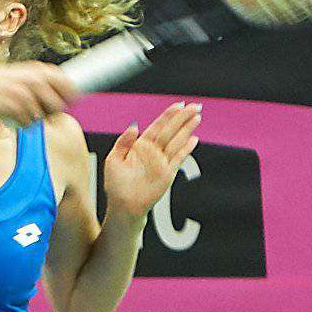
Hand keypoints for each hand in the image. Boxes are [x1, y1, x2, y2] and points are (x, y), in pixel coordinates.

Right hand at [0, 62, 76, 125]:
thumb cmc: (2, 81)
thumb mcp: (25, 74)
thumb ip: (44, 82)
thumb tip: (68, 96)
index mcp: (38, 70)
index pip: (66, 83)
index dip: (71, 94)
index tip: (71, 100)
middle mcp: (34, 81)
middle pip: (58, 105)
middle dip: (52, 111)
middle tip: (41, 108)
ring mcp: (25, 95)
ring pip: (42, 116)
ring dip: (34, 117)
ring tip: (22, 108)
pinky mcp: (15, 108)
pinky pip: (28, 122)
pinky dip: (22, 121)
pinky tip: (13, 112)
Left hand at [94, 101, 202, 218]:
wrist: (123, 206)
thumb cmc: (116, 185)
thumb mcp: (113, 160)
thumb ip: (123, 142)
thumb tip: (134, 125)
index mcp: (140, 146)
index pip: (157, 127)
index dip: (167, 116)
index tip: (178, 105)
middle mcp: (153, 152)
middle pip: (170, 131)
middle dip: (182, 118)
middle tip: (195, 106)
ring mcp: (161, 162)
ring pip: (177, 141)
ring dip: (187, 130)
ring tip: (197, 117)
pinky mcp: (167, 173)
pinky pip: (178, 158)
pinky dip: (186, 149)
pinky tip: (194, 139)